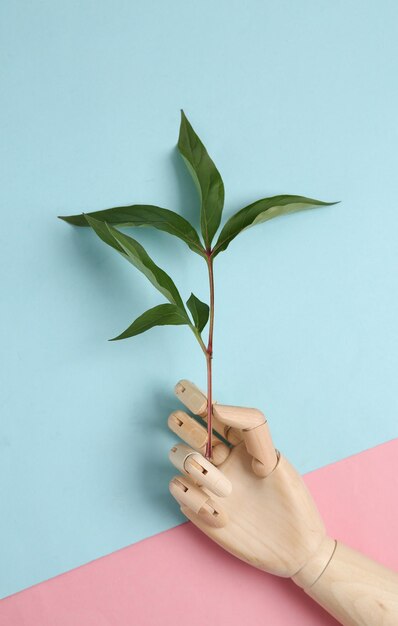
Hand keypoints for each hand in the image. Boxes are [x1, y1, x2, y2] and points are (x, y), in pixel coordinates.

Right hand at [168, 380, 335, 585]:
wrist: (294, 548)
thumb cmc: (289, 500)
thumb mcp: (273, 457)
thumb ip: (249, 425)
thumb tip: (217, 406)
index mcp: (237, 441)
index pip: (210, 413)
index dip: (194, 397)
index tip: (183, 388)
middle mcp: (217, 457)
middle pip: (185, 429)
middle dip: (185, 426)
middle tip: (203, 440)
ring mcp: (205, 482)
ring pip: (176, 456)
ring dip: (196, 468)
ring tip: (226, 489)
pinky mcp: (197, 507)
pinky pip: (178, 489)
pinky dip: (196, 500)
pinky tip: (222, 515)